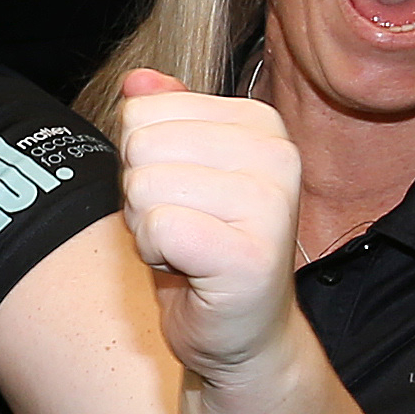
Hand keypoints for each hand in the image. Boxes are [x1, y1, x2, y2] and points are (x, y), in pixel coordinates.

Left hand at [115, 70, 308, 381]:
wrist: (240, 333)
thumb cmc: (203, 249)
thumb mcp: (175, 172)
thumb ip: (161, 119)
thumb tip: (137, 80)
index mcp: (261, 122)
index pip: (143, 110)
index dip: (142, 161)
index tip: (182, 197)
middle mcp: (277, 154)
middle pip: (140, 144)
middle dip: (141, 195)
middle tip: (181, 228)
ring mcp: (271, 203)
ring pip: (145, 185)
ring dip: (147, 228)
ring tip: (187, 248)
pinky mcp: (252, 255)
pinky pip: (158, 228)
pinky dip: (155, 254)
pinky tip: (189, 269)